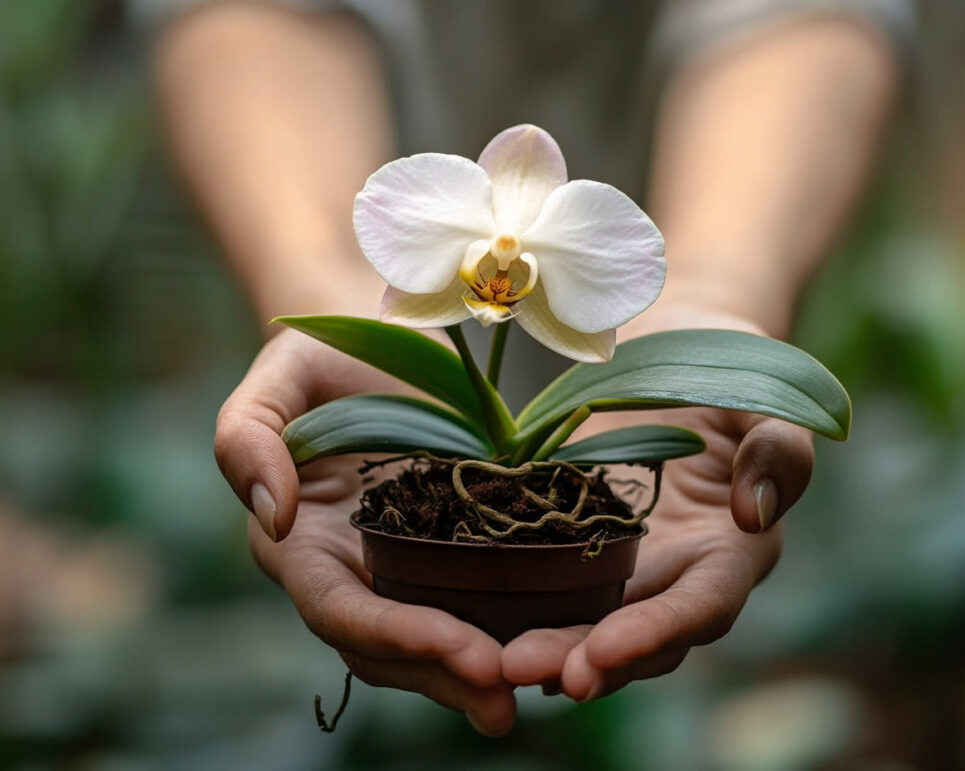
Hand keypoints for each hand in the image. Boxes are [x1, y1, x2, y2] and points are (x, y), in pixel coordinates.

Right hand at [214, 329, 516, 734]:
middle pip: (389, 646)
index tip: (453, 646)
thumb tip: (276, 515)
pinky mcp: (455, 547)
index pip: (338, 609)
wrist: (376, 344)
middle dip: (443, 675)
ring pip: (436, 638)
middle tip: (503, 701)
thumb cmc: (314, 362)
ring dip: (478, 672)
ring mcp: (405, 564)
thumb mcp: (273, 384)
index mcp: (300, 546)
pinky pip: (479, 596)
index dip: (391, 634)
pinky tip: (558, 639)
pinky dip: (511, 623)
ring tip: (540, 685)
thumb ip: (247, 441)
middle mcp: (352, 571)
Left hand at [501, 310, 814, 700]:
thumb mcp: (768, 405)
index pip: (699, 607)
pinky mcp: (574, 544)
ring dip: (544, 646)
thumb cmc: (730, 376)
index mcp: (729, 553)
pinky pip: (548, 583)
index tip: (603, 652)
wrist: (674, 359)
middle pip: (633, 635)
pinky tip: (475, 620)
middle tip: (519, 668)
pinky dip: (518, 606)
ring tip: (493, 661)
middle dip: (581, 659)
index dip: (654, 634)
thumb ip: (778, 456)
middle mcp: (675, 576)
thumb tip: (753, 516)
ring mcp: (622, 565)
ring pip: (585, 622)